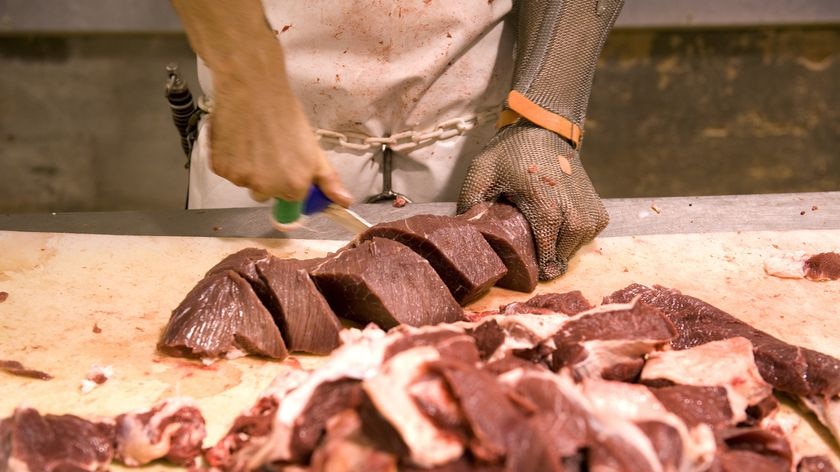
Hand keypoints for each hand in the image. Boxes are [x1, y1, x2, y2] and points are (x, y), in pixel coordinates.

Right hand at [208, 64, 349, 205]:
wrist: (253, 89)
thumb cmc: (286, 115)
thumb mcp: (314, 149)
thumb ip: (328, 180)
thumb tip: (345, 202)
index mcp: (293, 187)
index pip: (290, 200)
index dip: (289, 182)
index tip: (286, 165)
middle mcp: (267, 189)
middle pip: (265, 193)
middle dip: (267, 178)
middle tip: (269, 148)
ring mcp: (241, 179)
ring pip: (245, 182)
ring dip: (248, 168)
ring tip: (253, 139)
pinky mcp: (220, 169)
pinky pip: (226, 171)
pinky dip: (230, 159)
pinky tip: (238, 138)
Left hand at [458, 123, 608, 279]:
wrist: (545, 128)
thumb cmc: (511, 151)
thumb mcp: (481, 173)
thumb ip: (470, 204)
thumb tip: (465, 234)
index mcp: (546, 209)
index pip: (546, 259)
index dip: (532, 269)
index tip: (521, 268)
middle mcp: (573, 214)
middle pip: (559, 259)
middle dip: (543, 260)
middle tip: (526, 250)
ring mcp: (589, 212)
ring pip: (574, 250)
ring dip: (558, 248)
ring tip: (540, 234)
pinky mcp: (598, 209)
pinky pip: (586, 238)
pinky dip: (572, 237)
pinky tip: (556, 225)